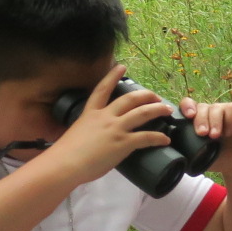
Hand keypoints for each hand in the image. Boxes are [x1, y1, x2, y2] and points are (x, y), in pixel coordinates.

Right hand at [46, 65, 173, 186]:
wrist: (64, 164)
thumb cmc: (66, 154)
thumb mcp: (78, 133)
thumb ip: (91, 130)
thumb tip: (98, 137)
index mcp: (90, 113)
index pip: (102, 89)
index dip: (112, 76)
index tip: (122, 66)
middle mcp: (105, 117)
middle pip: (130, 99)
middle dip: (146, 95)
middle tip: (156, 97)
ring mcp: (115, 128)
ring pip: (142, 113)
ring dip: (157, 110)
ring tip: (167, 110)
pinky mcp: (123, 143)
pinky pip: (146, 137)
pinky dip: (158, 138)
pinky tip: (165, 139)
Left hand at [181, 96, 231, 170]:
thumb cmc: (217, 159)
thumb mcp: (197, 156)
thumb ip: (185, 149)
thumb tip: (171, 149)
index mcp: (196, 119)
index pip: (187, 105)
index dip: (186, 107)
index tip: (189, 116)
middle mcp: (209, 112)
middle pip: (201, 107)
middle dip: (200, 120)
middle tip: (202, 134)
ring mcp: (223, 110)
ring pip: (215, 108)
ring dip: (214, 122)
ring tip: (215, 136)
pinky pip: (231, 110)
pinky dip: (229, 122)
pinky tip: (228, 133)